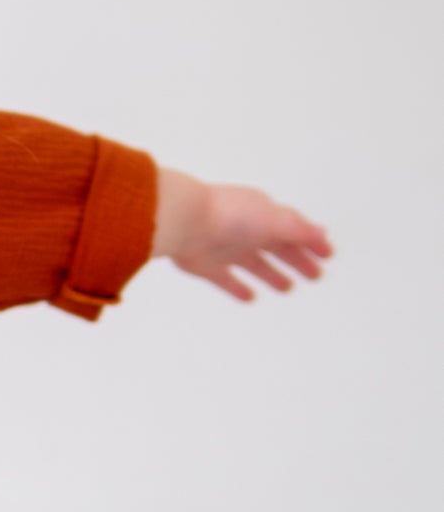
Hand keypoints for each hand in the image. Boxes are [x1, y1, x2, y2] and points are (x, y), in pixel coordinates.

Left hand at [153, 169, 332, 302]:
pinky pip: (226, 280)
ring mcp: (226, 249)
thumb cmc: (231, 216)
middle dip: (298, 260)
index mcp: (263, 214)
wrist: (184, 222)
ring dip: (272, 275)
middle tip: (316, 276)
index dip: (311, 242)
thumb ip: (297, 229)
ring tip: (287, 288)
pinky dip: (238, 288)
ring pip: (255, 264)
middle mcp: (245, 231)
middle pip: (277, 248)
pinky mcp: (207, 266)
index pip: (293, 228)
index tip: (328, 255)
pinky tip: (250, 297)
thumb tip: (322, 233)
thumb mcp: (272, 220)